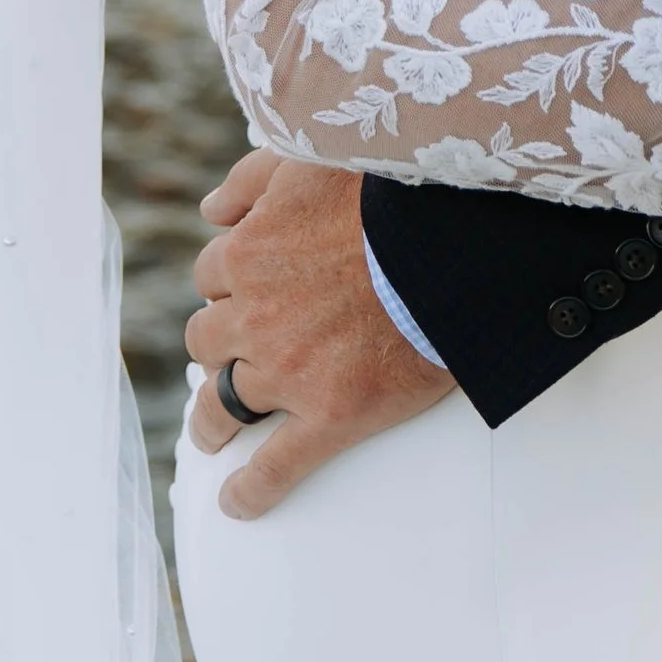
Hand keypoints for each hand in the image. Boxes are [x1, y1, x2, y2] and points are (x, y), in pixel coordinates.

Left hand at [184, 150, 453, 517]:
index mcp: (248, 253)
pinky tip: (239, 502)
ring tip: (215, 432)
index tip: (239, 296)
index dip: (228, 286)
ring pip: (224, 403)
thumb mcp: (308, 159)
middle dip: (217, 347)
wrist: (454, 240)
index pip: (213, 275)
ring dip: (213, 419)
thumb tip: (210, 210)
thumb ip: (251, 179)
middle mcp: (256, 315)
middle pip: (208, 341)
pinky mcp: (330, 415)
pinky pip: (276, 466)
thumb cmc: (390, 192)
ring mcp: (288, 370)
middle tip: (230, 357)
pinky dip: (252, 490)